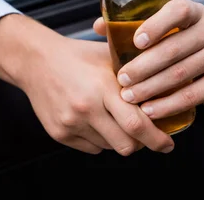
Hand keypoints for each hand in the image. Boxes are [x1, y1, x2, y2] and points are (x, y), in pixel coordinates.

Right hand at [19, 36, 174, 154]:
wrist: (35, 60)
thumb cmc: (76, 56)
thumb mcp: (108, 57)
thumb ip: (134, 74)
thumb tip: (166, 87)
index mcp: (102, 86)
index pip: (136, 124)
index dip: (157, 138)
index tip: (168, 143)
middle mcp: (86, 108)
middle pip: (126, 144)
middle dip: (141, 144)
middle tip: (146, 136)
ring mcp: (71, 123)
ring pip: (110, 147)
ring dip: (118, 138)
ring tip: (114, 119)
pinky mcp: (59, 133)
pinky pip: (91, 147)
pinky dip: (99, 139)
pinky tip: (94, 120)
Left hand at [93, 0, 203, 119]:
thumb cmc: (185, 51)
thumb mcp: (168, 34)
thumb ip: (135, 27)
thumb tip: (99, 26)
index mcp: (194, 12)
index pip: (177, 11)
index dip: (156, 25)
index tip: (135, 42)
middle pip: (173, 48)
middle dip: (142, 67)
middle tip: (121, 80)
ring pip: (180, 73)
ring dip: (150, 88)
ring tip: (129, 97)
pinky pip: (193, 94)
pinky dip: (168, 105)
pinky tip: (150, 111)